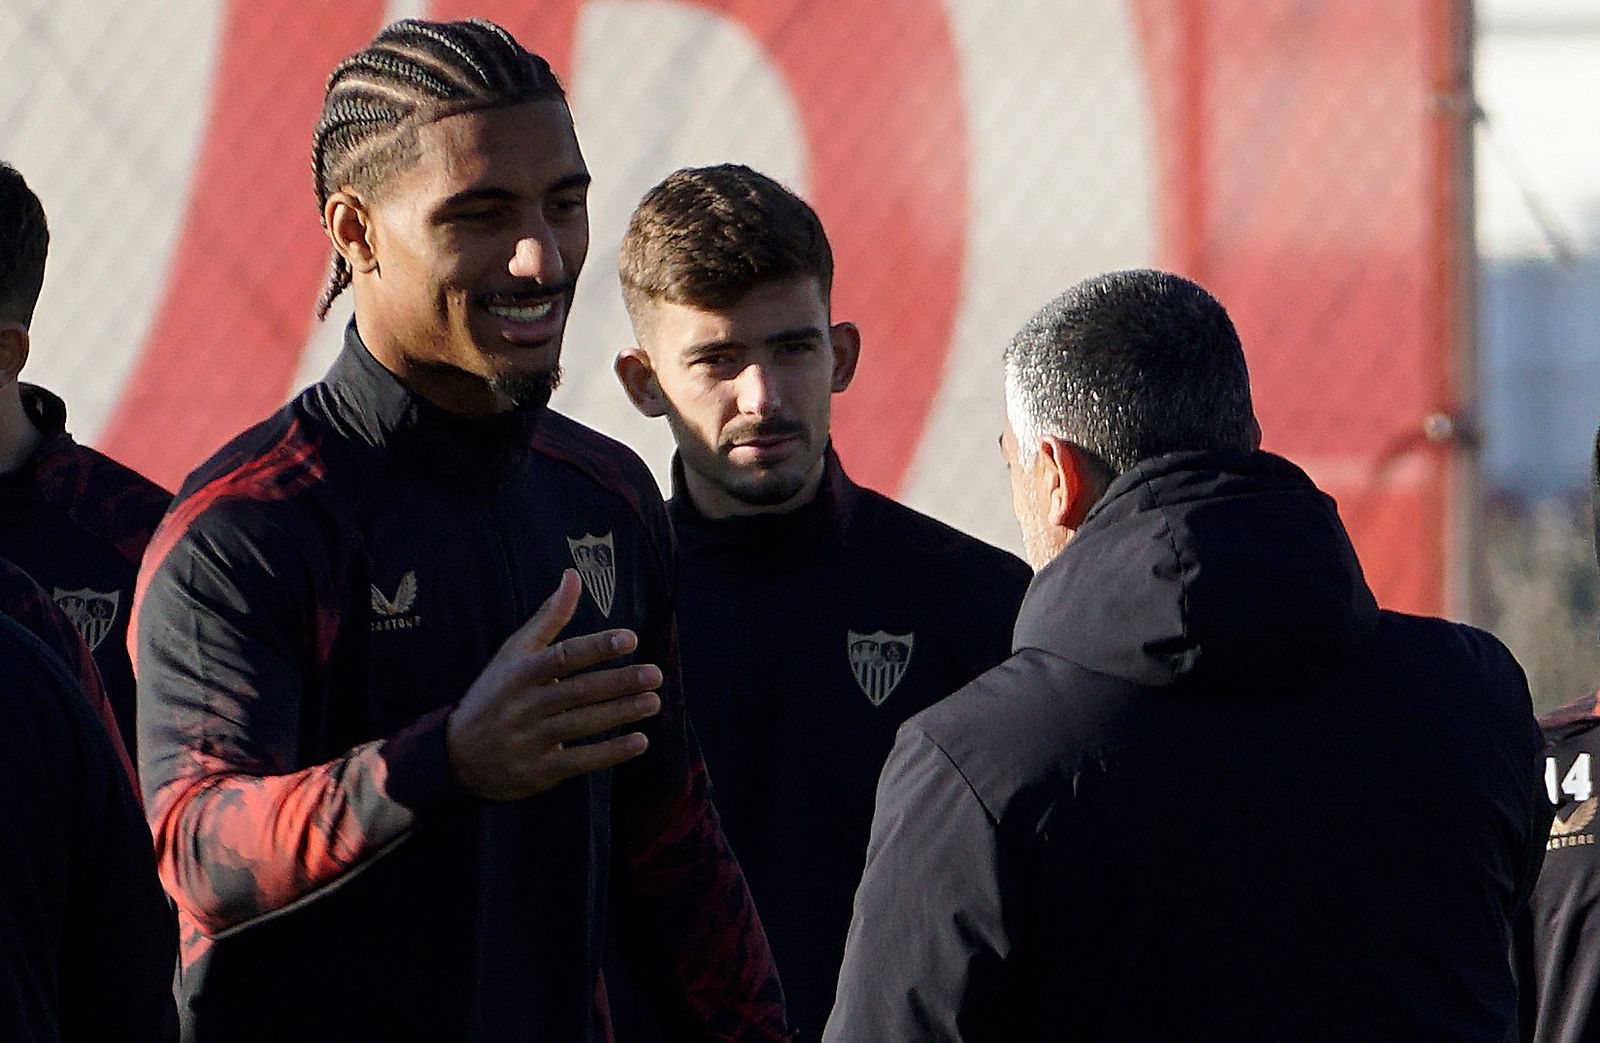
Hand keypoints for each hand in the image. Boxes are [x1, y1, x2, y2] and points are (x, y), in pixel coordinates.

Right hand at [445, 570, 660, 799]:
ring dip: (620, 713)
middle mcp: (523, 705)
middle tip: (655, 673)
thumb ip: (548, 617)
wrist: (457, 756)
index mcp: (519, 673)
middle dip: (618, 682)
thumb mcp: (513, 653)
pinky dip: (609, 753)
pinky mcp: (538, 771)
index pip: (562, 656)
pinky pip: (578, 761)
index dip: (596, 647)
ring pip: (580, 724)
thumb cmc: (495, 694)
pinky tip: (639, 742)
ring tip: (653, 702)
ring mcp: (530, 740)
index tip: (630, 638)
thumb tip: (573, 575)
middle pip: (577, 691)